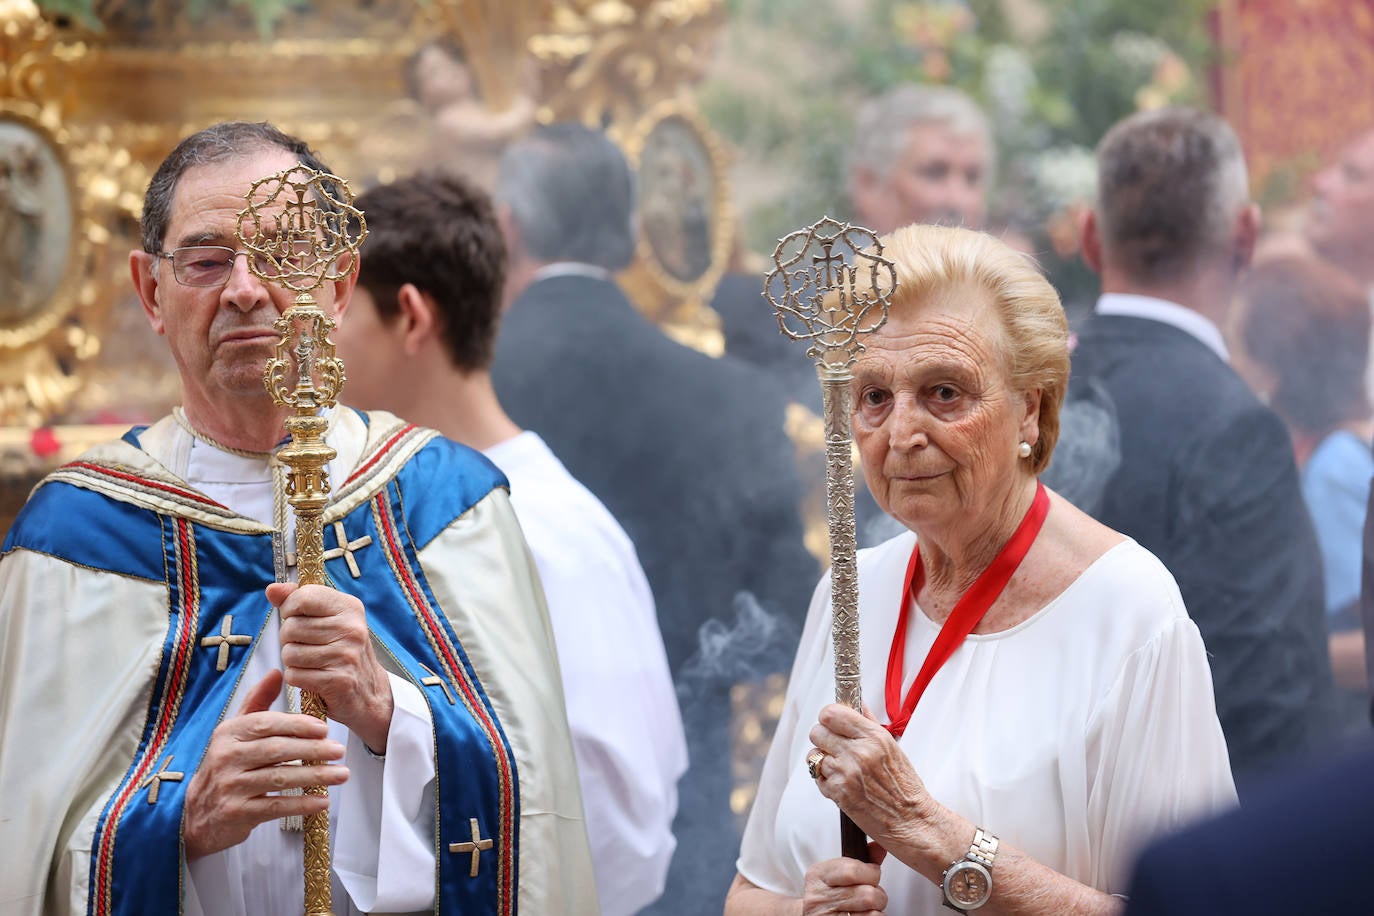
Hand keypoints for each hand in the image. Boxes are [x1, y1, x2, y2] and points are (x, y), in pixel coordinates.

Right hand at [183, 670, 348, 859]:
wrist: (197, 813)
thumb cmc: (226, 765)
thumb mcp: (236, 731)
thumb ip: (258, 702)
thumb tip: (278, 671)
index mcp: (228, 733)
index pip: (266, 724)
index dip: (297, 725)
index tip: (324, 728)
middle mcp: (226, 757)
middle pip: (276, 750)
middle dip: (312, 749)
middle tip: (339, 750)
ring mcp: (230, 786)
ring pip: (280, 778)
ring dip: (315, 776)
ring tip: (341, 774)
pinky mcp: (237, 813)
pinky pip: (276, 806)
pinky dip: (302, 803)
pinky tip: (323, 801)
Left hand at [268, 582, 393, 752]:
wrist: (369, 692)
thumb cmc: (341, 652)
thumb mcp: (327, 620)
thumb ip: (298, 601)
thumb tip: (272, 589)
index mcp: (349, 607)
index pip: (302, 597)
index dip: (290, 610)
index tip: (299, 619)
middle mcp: (351, 628)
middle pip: (290, 627)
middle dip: (290, 640)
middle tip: (308, 647)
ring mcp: (346, 655)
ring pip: (289, 653)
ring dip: (293, 662)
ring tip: (311, 663)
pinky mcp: (339, 680)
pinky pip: (294, 675)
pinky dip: (297, 679)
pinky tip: (313, 678)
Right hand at [800, 853, 886, 915]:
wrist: (814, 915)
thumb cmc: (830, 895)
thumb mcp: (838, 874)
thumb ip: (860, 861)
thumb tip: (880, 846)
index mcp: (818, 874)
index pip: (853, 870)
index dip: (872, 873)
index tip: (873, 874)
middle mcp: (818, 897)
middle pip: (867, 895)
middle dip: (878, 894)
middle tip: (873, 895)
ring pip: (872, 914)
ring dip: (877, 911)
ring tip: (867, 908)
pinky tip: (863, 915)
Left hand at [809, 704, 933, 849]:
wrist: (911, 821)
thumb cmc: (904, 784)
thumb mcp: (892, 746)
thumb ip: (870, 722)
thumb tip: (855, 701)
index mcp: (874, 736)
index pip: (831, 713)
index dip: (829, 717)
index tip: (834, 724)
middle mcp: (858, 752)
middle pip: (817, 731)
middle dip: (823, 738)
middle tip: (835, 747)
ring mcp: (846, 773)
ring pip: (813, 755)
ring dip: (823, 761)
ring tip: (841, 768)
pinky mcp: (838, 793)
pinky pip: (817, 777)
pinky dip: (825, 780)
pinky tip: (842, 783)